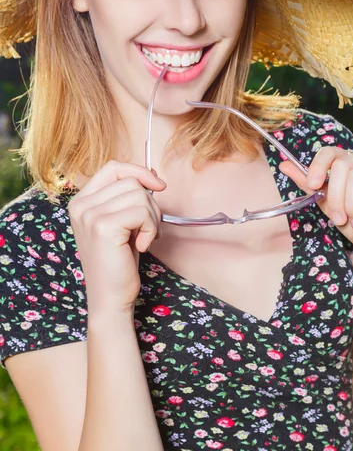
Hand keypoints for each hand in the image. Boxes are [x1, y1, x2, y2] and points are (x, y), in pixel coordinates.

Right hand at [67, 160, 165, 315]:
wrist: (110, 297)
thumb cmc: (119, 261)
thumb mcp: (121, 221)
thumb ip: (128, 197)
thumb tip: (152, 175)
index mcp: (81, 201)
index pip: (113, 167)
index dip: (138, 171)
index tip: (158, 186)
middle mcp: (80, 205)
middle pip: (131, 181)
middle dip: (150, 204)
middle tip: (148, 229)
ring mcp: (90, 215)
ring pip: (140, 195)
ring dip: (152, 218)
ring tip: (144, 238)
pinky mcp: (104, 227)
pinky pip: (142, 212)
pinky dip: (151, 229)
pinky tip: (142, 246)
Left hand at [279, 147, 352, 254]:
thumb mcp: (328, 206)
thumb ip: (310, 185)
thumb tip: (284, 165)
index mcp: (347, 164)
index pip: (329, 152)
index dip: (317, 166)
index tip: (313, 185)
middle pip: (340, 166)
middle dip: (336, 197)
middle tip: (340, 219)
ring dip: (352, 203)